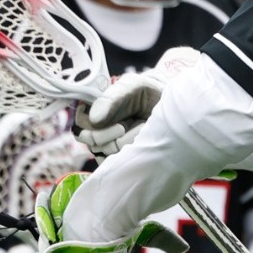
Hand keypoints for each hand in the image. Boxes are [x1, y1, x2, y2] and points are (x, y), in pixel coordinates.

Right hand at [77, 46, 204, 156]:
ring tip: (140, 130)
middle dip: (110, 135)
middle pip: (92, 142)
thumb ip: (112, 98)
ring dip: (125, 143)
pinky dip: (129, 155)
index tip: (113, 122)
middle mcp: (99, 129)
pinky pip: (116, 165)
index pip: (80, 126)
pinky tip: (141, 144)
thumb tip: (94, 118)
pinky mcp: (122, 158)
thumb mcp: (132, 87)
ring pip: (106, 153)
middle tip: (125, 126)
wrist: (171, 105)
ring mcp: (110, 145)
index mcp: (94, 111)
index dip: (93, 127)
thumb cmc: (150, 92)